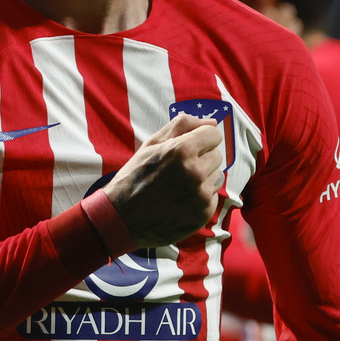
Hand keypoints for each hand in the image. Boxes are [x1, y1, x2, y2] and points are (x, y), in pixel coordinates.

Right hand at [102, 114, 225, 248]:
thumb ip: (182, 126)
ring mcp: (201, 195)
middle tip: (179, 169)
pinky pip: (213, 196)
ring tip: (180, 186)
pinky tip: (181, 200)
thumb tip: (211, 122)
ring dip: (203, 178)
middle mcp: (195, 172)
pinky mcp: (203, 213)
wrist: (122, 218)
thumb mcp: (151, 144)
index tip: (190, 147)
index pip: (214, 135)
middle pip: (217, 155)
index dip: (201, 139)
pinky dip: (200, 197)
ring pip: (217, 176)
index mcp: (182, 150)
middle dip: (202, 158)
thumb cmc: (135, 177)